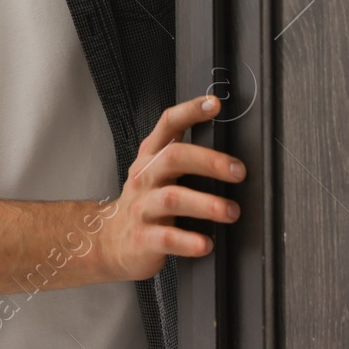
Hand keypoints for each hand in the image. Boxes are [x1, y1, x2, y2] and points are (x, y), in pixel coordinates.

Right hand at [97, 94, 244, 282]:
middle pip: (173, 157)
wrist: (111, 241)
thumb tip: (232, 153)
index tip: (214, 104)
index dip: (190, 111)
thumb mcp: (157, 175)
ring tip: (230, 211)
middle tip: (238, 171)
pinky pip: (167, 237)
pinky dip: (189, 240)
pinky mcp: (143, 237)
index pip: (168, 125)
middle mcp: (145, 177)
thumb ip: (185, 159)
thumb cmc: (145, 205)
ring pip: (173, 198)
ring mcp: (143, 207)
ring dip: (206, 203)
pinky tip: (205, 243)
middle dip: (208, 161)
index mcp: (151, 158)